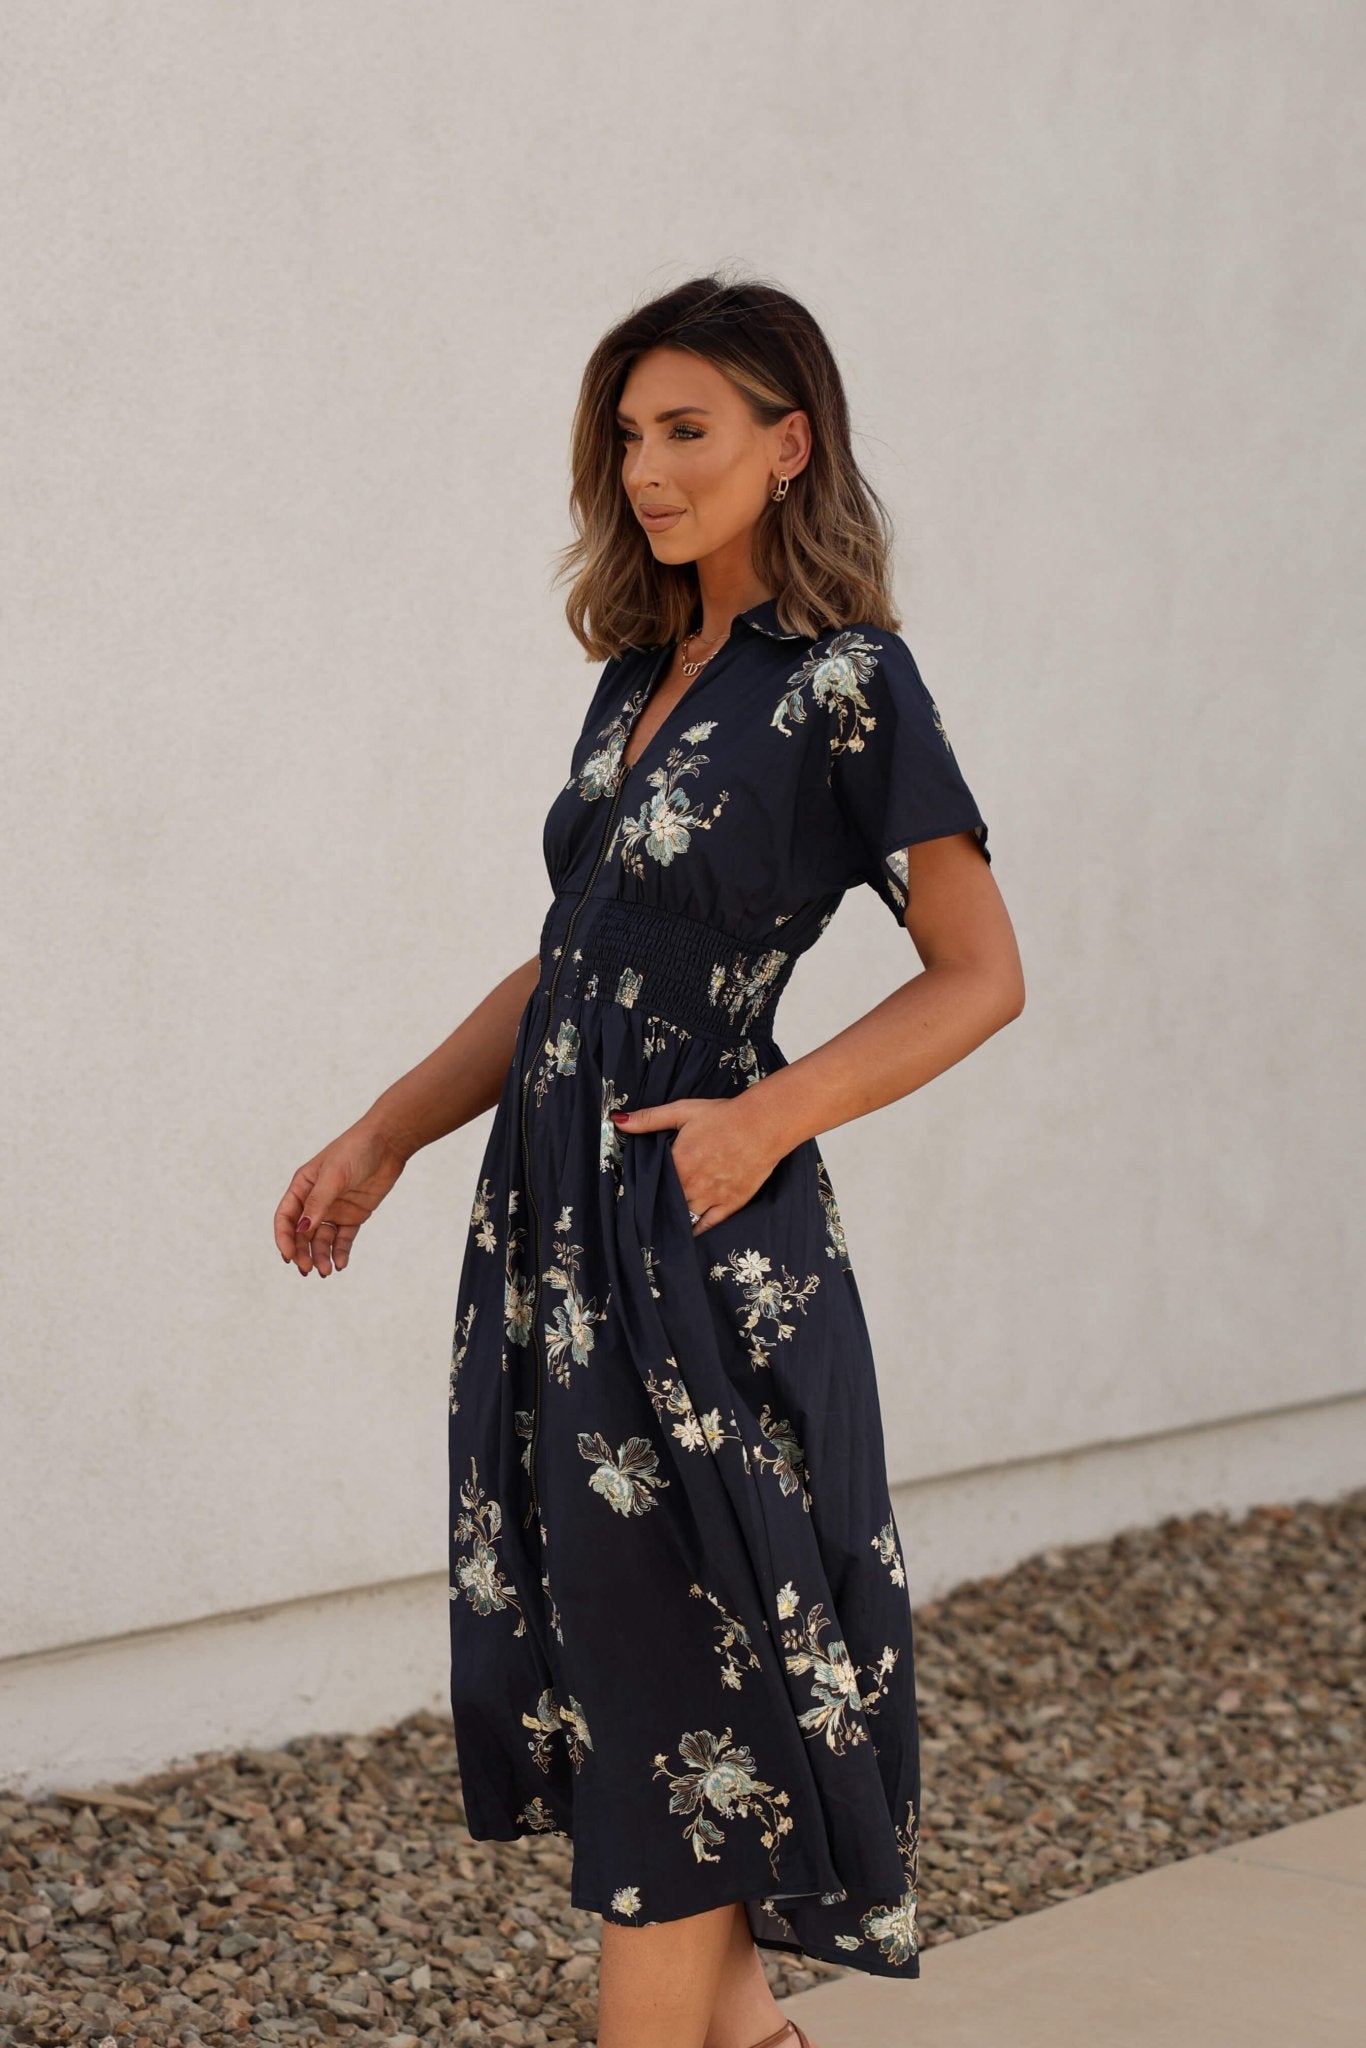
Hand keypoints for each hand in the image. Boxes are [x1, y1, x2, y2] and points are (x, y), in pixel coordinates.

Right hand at [274, 1119, 410, 1275]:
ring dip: (321, 1256)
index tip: (288, 1257)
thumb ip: (318, 1203)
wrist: (388, 1143)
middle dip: (302, 1252)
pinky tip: (341, 1264)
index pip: (286, 1218)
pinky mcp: (354, 1215)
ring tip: (327, 1271)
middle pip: (302, 1234)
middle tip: (308, 1269)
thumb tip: (302, 1230)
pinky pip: (343, 1238)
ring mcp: (335, 1209)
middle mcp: (315, 1200)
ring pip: (322, 1239)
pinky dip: (340, 1252)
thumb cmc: (356, 1150)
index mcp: (302, 1187)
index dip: (284, 1238)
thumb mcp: (334, 1175)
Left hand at [609, 1095, 783, 1235]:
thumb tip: (618, 1121)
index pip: (651, 1184)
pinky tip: (686, 1235)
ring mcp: (712, 1197)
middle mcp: (692, 1185)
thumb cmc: (723, 1115)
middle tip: (642, 1214)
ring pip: (685, 1216)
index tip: (630, 1196)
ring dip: (673, 1220)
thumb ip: (649, 1119)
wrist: (764, 1124)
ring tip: (660, 1227)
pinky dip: (696, 1231)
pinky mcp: (731, 1204)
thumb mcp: (683, 1111)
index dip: (642, 1190)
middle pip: (666, 1203)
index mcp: (677, 1163)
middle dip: (656, 1206)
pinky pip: (709, 1225)